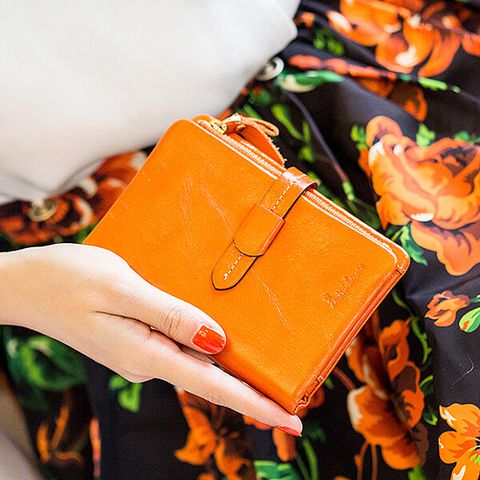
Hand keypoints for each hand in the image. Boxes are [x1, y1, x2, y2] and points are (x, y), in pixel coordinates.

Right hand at [0, 244, 301, 434]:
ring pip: (197, 359)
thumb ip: (170, 316)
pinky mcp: (138, 338)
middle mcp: (148, 360)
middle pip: (211, 377)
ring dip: (231, 366)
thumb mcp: (121, 290)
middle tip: (294, 400)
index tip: (291, 423)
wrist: (26, 284)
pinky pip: (180, 342)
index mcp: (147, 353)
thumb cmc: (67, 279)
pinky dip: (206, 343)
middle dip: (252, 390)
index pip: (213, 385)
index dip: (255, 403)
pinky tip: (222, 337)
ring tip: (269, 369)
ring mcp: (142, 351)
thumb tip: (217, 341)